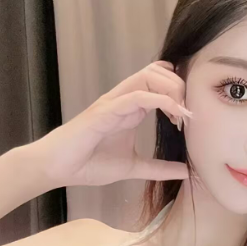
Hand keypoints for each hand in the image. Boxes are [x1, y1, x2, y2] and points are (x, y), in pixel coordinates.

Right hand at [32, 61, 191, 186]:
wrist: (58, 168)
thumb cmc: (88, 164)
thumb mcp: (133, 167)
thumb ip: (159, 168)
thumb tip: (186, 173)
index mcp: (131, 108)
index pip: (159, 83)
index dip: (179, 93)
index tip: (189, 118)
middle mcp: (124, 99)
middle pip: (157, 72)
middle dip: (180, 87)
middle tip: (189, 114)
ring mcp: (114, 102)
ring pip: (148, 76)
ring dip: (172, 89)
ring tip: (183, 113)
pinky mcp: (106, 111)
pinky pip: (138, 96)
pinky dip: (160, 100)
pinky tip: (174, 114)